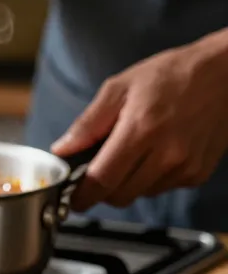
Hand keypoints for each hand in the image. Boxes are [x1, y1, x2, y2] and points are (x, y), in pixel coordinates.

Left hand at [50, 33, 227, 210]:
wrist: (225, 74)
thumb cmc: (170, 75)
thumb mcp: (119, 88)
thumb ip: (87, 124)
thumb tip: (61, 150)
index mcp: (140, 131)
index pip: (102, 181)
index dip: (80, 196)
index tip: (70, 199)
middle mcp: (166, 154)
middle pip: (119, 196)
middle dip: (101, 190)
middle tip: (96, 171)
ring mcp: (185, 167)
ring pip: (140, 194)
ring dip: (127, 183)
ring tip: (133, 152)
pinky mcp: (199, 173)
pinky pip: (162, 188)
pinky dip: (151, 178)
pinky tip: (156, 153)